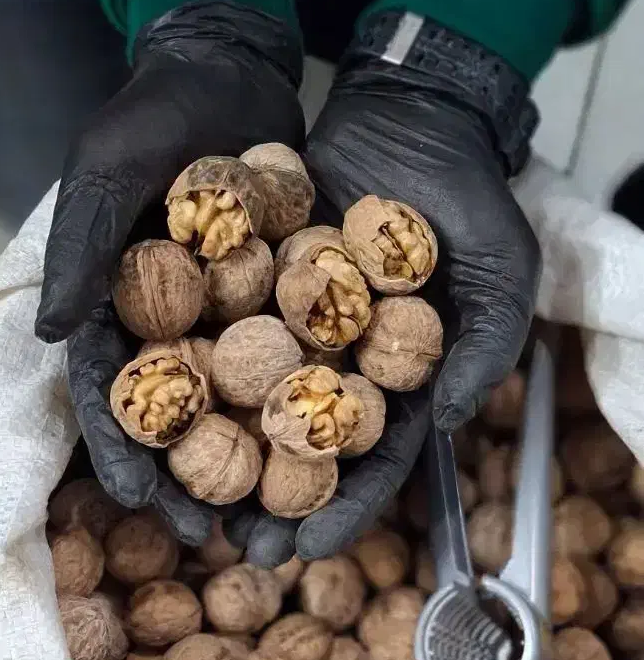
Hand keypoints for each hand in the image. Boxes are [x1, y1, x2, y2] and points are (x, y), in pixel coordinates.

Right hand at [36, 1, 304, 541]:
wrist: (229, 69)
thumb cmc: (152, 113)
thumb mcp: (105, 170)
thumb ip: (80, 250)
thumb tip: (54, 335)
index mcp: (122, 311)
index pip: (117, 396)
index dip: (124, 453)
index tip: (140, 502)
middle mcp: (180, 329)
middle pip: (186, 425)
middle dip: (200, 487)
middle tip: (221, 539)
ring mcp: (235, 322)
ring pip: (248, 411)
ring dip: (264, 473)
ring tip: (284, 528)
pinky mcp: (289, 304)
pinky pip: (306, 365)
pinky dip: (317, 412)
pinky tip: (337, 459)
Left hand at [240, 15, 539, 565]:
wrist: (415, 112)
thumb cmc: (471, 201)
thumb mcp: (501, 275)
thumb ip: (481, 350)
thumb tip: (446, 422)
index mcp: (397, 382)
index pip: (372, 460)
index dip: (345, 506)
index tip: (311, 547)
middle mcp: (338, 365)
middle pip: (299, 448)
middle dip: (270, 501)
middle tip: (238, 547)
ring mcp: (291, 326)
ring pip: (249, 401)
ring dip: (220, 453)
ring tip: (186, 501)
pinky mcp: (252, 281)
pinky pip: (217, 328)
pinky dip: (191, 366)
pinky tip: (159, 406)